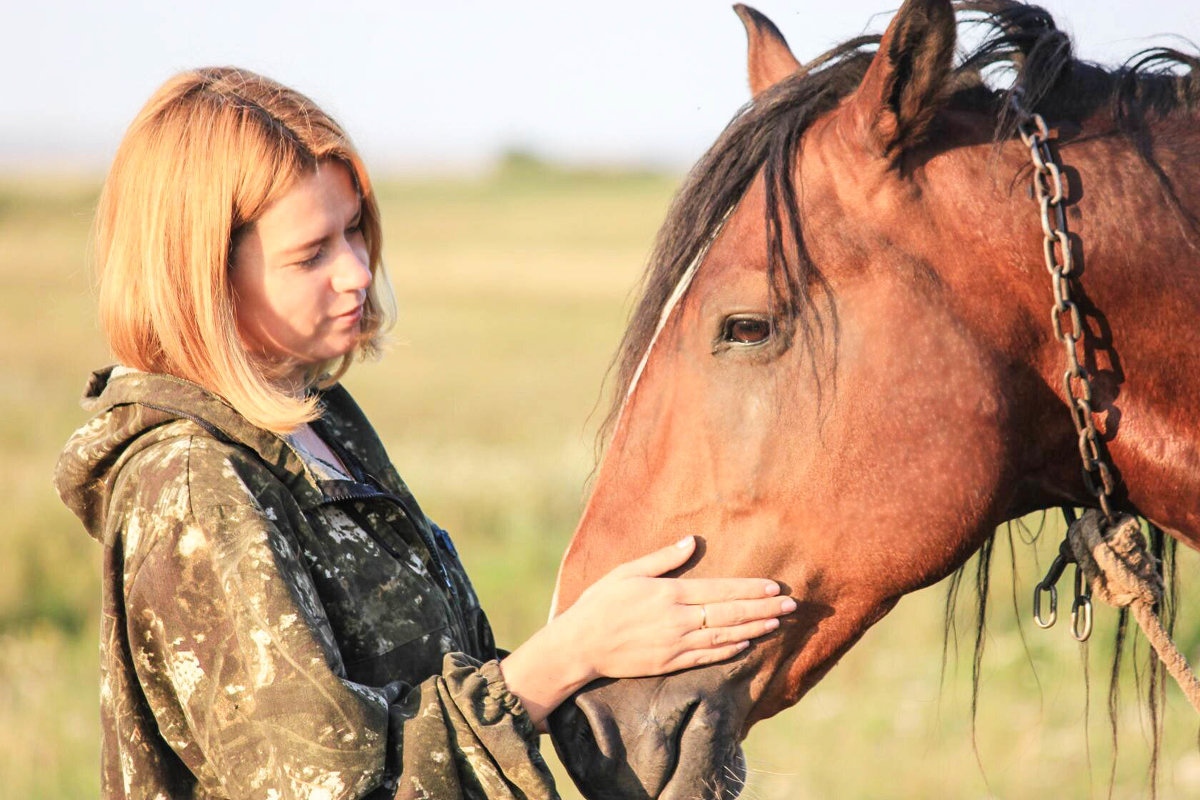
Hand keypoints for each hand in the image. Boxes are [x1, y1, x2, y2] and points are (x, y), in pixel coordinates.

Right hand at [562, 535, 794, 680]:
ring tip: (777, 623)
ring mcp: (676, 644)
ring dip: (754, 629)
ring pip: (724, 635)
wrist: (581, 645)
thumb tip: (690, 541)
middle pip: (729, 613)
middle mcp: (678, 619)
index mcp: (669, 592)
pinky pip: (707, 656)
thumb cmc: (601, 603)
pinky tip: (747, 644)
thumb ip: (662, 558)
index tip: (774, 587)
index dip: (749, 589)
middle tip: (791, 605)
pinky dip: (730, 650)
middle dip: (762, 608)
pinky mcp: (670, 663)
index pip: (720, 590)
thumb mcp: (627, 571)